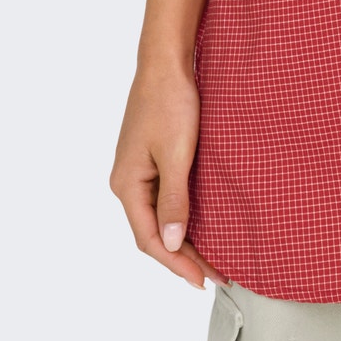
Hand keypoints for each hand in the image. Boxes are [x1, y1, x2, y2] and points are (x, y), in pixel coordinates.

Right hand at [110, 58, 227, 288]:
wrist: (167, 61)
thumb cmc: (170, 102)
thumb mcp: (176, 154)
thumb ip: (174, 200)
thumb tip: (173, 242)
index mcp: (126, 184)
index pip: (149, 239)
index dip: (176, 263)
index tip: (202, 279)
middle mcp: (127, 181)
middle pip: (153, 231)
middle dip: (182, 255)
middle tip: (214, 274)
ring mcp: (138, 169)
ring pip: (159, 215)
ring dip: (183, 236)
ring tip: (211, 257)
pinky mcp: (151, 157)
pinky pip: (165, 196)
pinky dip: (182, 213)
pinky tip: (201, 221)